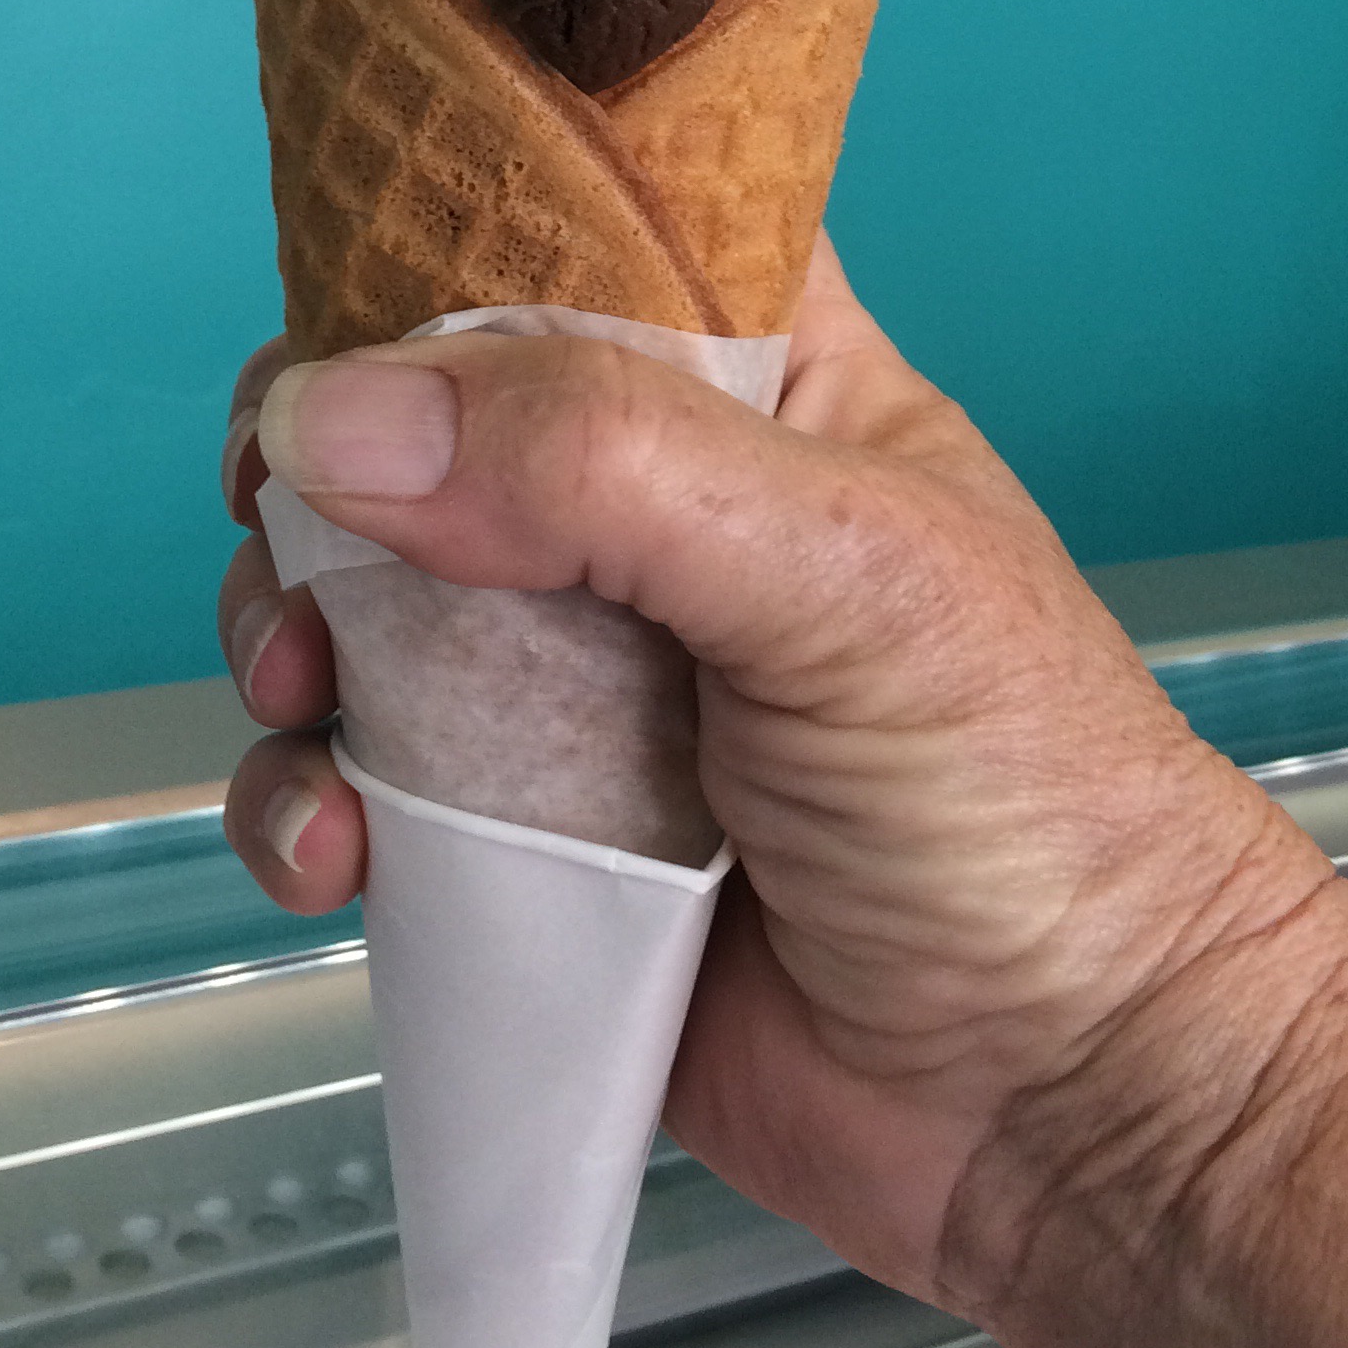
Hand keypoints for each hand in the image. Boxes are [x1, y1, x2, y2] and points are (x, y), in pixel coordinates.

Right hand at [215, 239, 1347, 1308]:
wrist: (1064, 1113)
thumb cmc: (1026, 799)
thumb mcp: (837, 576)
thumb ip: (596, 468)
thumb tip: (334, 415)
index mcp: (759, 381)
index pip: (577, 234)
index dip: (433, 244)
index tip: (330, 310)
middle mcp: (648, 508)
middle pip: (417, 415)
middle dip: (318, 467)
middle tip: (284, 531)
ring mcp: (577, 676)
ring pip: (359, 597)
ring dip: (287, 632)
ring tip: (299, 698)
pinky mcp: (521, 839)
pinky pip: (357, 781)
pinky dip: (304, 801)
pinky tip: (332, 852)